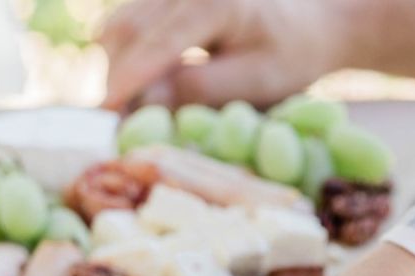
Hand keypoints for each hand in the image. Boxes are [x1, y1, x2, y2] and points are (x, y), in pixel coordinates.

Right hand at [99, 0, 347, 109]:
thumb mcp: (257, 82)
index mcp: (214, 0)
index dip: (128, 80)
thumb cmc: (291, 56)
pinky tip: (139, 87)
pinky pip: (130, 23)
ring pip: (121, 24)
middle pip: (127, 28)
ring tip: (129, 109)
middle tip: (113, 124)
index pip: (158, 42)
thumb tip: (143, 100)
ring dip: (116, 67)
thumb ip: (200, 89)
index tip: (104, 113)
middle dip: (115, 77)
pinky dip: (127, 56)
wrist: (310, 23)